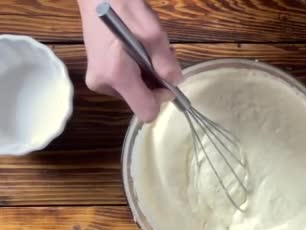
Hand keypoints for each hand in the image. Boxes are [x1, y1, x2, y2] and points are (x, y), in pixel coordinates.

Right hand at [77, 0, 182, 121]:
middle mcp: (104, 84)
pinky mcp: (98, 75)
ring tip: (147, 49)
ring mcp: (98, 81)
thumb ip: (165, 61)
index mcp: (116, 75)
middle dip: (156, 82)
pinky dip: (138, 72)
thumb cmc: (123, 7)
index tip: (166, 77)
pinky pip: (127, 83)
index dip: (162, 98)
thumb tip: (175, 82)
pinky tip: (137, 51)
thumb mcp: (152, 32)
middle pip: (142, 100)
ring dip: (148, 75)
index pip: (146, 111)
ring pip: (136, 92)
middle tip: (159, 56)